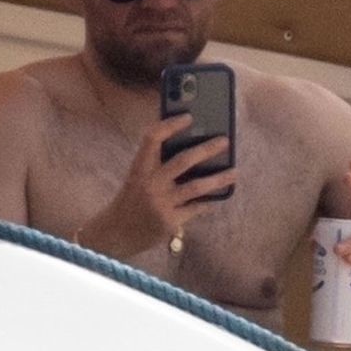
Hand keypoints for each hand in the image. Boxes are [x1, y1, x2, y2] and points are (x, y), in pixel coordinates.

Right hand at [82, 113, 234, 255]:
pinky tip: (218, 197)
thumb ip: (156, 165)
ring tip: (234, 172)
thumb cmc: (131, 200)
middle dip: (207, 149)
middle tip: (224, 141)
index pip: (152, 139)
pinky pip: (197, 208)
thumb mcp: (137, 179)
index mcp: (139, 168)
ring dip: (219, 179)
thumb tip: (191, 148)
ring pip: (197, 186)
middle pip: (183, 161)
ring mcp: (161, 203)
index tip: (188, 117)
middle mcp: (151, 183)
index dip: (170, 125)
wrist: (115, 234)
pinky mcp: (171, 221)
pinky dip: (209, 202)